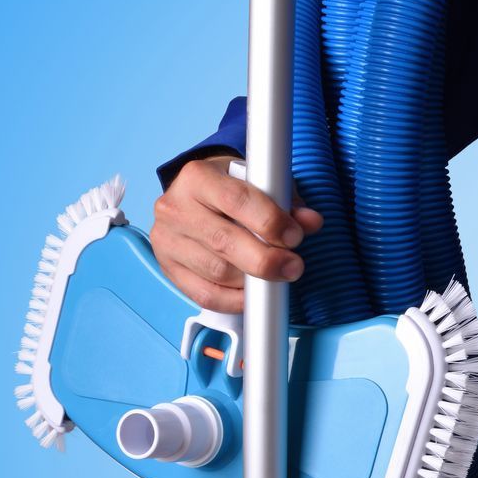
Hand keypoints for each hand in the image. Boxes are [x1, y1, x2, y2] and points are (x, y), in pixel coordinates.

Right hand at [151, 154, 322, 312]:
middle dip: (266, 259)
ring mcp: (167, 240)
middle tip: (294, 267)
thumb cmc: (231, 191)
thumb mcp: (259, 184)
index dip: (270, 221)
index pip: (236, 200)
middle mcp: (175, 207)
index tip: (295, 236)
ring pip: (216, 272)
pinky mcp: (168, 268)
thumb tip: (310, 222)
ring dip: (253, 281)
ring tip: (275, 278)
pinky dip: (235, 300)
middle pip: (224, 241)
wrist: (195, 200)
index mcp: (197, 177)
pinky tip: (253, 296)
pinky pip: (204, 295)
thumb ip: (286, 201)